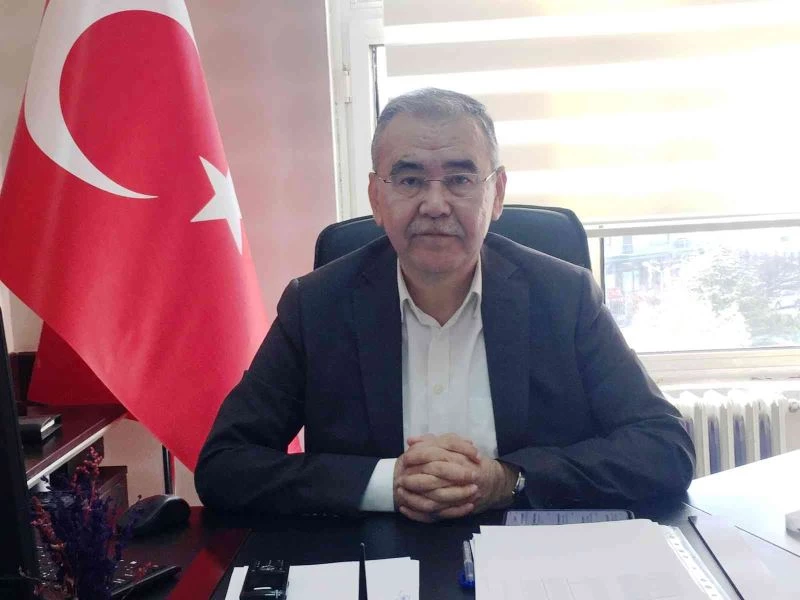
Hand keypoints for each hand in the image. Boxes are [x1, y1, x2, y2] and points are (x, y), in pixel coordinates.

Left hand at [394, 434, 518, 521]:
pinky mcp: (459, 509)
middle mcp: (463, 476)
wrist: (496, 483)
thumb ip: (432, 442)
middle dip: (415, 479)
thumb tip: (411, 440)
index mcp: (461, 457)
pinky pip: (437, 514)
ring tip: (400, 494)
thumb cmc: (472, 462)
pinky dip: (419, 513)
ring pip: (435, 500)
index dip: (419, 457)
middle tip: (401, 479)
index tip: (405, 459)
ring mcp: (462, 495)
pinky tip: (405, 509)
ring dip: (415, 498)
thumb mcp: (455, 446)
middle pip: (435, 478)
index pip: (436, 455)